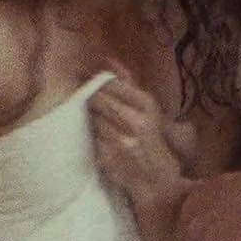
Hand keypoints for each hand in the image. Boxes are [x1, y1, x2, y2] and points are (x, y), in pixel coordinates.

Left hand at [88, 63, 193, 219]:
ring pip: (91, 118)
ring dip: (88, 116)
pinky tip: (95, 135)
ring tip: (91, 116)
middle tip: (82, 95)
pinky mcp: (107, 155)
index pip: (111, 84)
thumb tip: (107, 59)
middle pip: (97, 99)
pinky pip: (90, 137)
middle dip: (88, 96)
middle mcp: (133, 120)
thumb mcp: (149, 109)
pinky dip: (89, 134)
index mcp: (147, 105)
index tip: (85, 77)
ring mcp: (119, 139)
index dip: (95, 80)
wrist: (158, 182)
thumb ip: (128, 83)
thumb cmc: (154, 142)